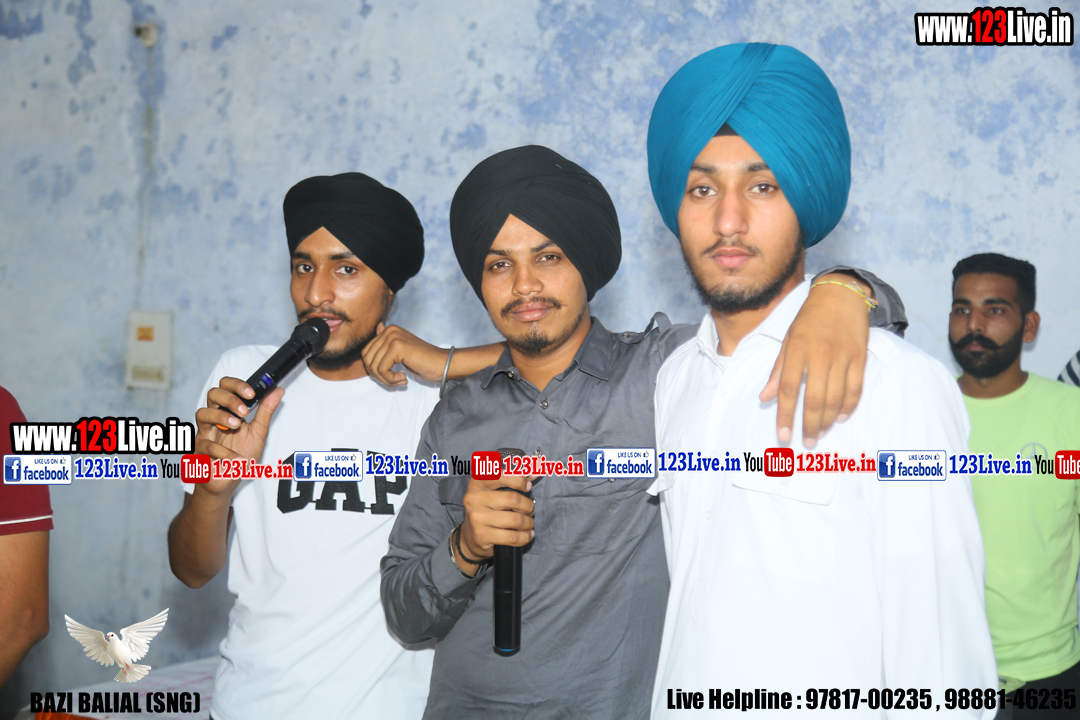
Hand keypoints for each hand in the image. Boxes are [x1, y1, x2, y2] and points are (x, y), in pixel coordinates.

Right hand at [193, 377, 283, 494]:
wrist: (229, 479)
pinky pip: (208, 446)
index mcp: (227, 410)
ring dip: (221, 417)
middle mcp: (214, 418)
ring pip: (202, 414)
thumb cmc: (240, 453)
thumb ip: (265, 411)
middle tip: (244, 412)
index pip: (225, 386)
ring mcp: (205, 433)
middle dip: (229, 399)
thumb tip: (277, 391)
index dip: (236, 385)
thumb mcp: (258, 432)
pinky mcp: (200, 451)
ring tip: (236, 425)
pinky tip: (238, 458)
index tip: (251, 393)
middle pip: (213, 394)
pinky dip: (225, 452)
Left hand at [362, 323, 448, 385]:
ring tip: (400, 380)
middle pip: (367, 359)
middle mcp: (390, 330)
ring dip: (386, 379)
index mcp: (389, 330)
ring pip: (374, 366)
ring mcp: (393, 337)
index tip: (390, 376)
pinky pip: (382, 369)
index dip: (375, 370)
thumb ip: (387, 343)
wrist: (442, 364)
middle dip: (378, 375)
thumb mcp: (401, 353)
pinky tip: (404, 378)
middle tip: (394, 381)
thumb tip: (377, 326)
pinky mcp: (397, 346)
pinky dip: (390, 379)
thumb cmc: (423, 362)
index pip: (366, 353)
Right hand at [458, 472, 535, 563]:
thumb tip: (537, 469)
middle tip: (530, 509)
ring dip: (529, 523)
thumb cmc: (488, 509)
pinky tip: (527, 534)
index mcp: (477, 483)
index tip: (528, 487)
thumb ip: (516, 479)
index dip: (520, 480)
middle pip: (513, 499)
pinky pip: (512, 537)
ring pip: (516, 520)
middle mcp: (474, 498)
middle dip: (528, 506)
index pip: (502, 475)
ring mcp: (477, 518)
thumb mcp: (496, 491)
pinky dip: (525, 537)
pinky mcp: (482, 535)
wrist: (470, 536)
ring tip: (529, 523)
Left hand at [759, 280, 868, 446]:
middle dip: (809, 425)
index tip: (783, 435)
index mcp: (797, 350)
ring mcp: (842, 357)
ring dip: (827, 421)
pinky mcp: (860, 357)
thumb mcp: (788, 340)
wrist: (840, 295)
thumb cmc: (809, 319)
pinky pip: (855, 389)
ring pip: (836, 398)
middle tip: (806, 442)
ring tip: (820, 433)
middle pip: (815, 399)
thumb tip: (765, 398)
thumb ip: (778, 371)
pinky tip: (840, 418)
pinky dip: (848, 407)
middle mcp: (820, 355)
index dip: (785, 415)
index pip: (789, 390)